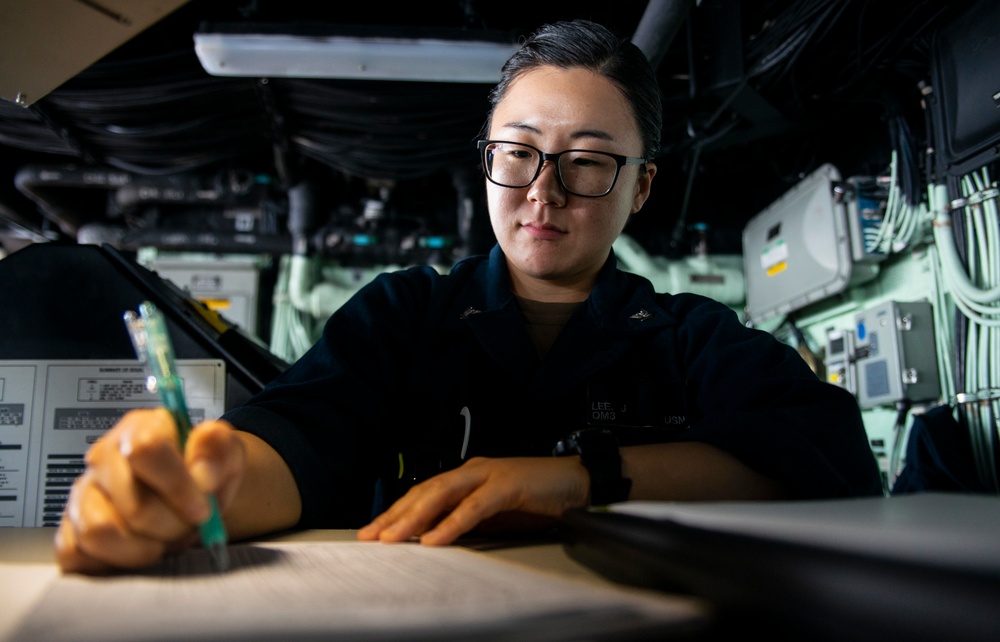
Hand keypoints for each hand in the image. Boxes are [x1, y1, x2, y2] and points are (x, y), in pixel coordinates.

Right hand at [55, 408, 244, 573]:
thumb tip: (202, 473)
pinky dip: (114, 562)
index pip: (146, 449)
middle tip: (188, 527)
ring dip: (143, 548)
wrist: (192, 496)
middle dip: (171, 526)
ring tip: (164, 539)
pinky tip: (138, 549)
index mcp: (141, 428)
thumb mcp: (225, 453)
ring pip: (100, 532)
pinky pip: (77, 554)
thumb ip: (218, 450)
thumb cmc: (203, 472)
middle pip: (132, 504)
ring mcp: (82, 492)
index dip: (177, 486)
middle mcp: (104, 456)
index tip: (201, 509)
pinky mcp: (70, 527)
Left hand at [357, 456, 588, 545]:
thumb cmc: (539, 498)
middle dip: (396, 514)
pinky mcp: (508, 485)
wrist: (579, 482)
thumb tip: (437, 539)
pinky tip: (434, 539)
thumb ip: (469, 520)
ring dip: (414, 517)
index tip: (374, 530)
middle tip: (371, 535)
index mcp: (469, 476)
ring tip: (393, 537)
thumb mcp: (497, 514)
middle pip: (425, 491)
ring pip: (442, 495)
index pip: (425, 492)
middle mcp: (473, 470)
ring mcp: (489, 475)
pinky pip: (474, 507)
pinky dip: (452, 524)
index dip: (398, 510)